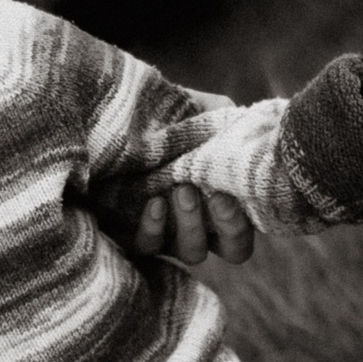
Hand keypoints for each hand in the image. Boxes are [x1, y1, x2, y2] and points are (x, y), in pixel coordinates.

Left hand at [127, 88, 255, 265]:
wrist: (113, 121)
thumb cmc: (164, 118)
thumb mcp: (199, 110)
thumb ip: (225, 119)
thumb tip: (245, 127)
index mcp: (226, 201)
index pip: (249, 228)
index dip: (245, 221)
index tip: (230, 192)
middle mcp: (205, 225)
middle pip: (234, 250)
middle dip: (229, 225)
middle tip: (217, 196)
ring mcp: (171, 235)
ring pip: (193, 251)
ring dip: (192, 224)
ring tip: (181, 190)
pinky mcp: (134, 234)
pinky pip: (148, 245)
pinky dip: (154, 227)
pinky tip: (155, 202)